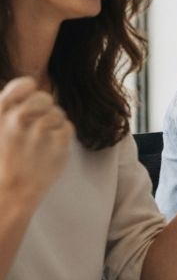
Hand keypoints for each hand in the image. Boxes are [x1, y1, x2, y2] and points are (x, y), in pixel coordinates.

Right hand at [0, 77, 73, 205]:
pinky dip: (62, 135)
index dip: (29, 89)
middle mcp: (18, 120)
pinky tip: (50, 148)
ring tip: (42, 139)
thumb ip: (8, 110)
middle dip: (44, 108)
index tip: (29, 97)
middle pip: (44, 97)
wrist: (11, 194)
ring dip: (53, 123)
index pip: (23, 84)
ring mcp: (39, 132)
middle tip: (38, 122)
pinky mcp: (59, 145)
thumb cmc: (3, 161)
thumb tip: (28, 87)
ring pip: (58, 113)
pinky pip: (67, 127)